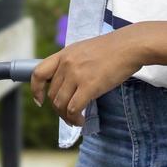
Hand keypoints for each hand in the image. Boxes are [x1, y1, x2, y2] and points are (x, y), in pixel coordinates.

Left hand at [30, 31, 144, 126]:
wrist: (130, 45)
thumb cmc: (114, 48)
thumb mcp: (86, 50)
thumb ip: (74, 63)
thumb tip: (69, 84)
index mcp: (65, 54)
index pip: (39, 72)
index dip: (36, 90)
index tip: (39, 100)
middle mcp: (67, 64)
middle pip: (52, 94)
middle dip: (58, 108)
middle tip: (68, 114)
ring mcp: (77, 74)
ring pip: (60, 104)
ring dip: (66, 117)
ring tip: (75, 120)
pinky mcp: (89, 85)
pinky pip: (73, 108)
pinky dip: (75, 119)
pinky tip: (81, 120)